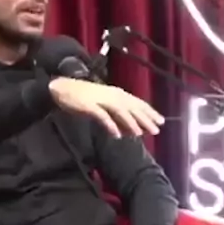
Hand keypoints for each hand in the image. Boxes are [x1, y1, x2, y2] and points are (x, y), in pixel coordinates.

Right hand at [49, 77, 163, 138]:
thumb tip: (132, 130)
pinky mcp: (89, 105)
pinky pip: (102, 116)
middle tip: (156, 130)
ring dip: (130, 122)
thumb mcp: (104, 105)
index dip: (150, 112)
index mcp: (117, 94)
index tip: (161, 122)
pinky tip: (117, 135)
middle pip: (132, 107)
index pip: (137, 103)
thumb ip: (118, 117)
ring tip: (139, 133)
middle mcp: (112, 95)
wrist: (62, 89)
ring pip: (120, 111)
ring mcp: (101, 99)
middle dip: (145, 119)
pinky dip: (110, 125)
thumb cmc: (84, 98)